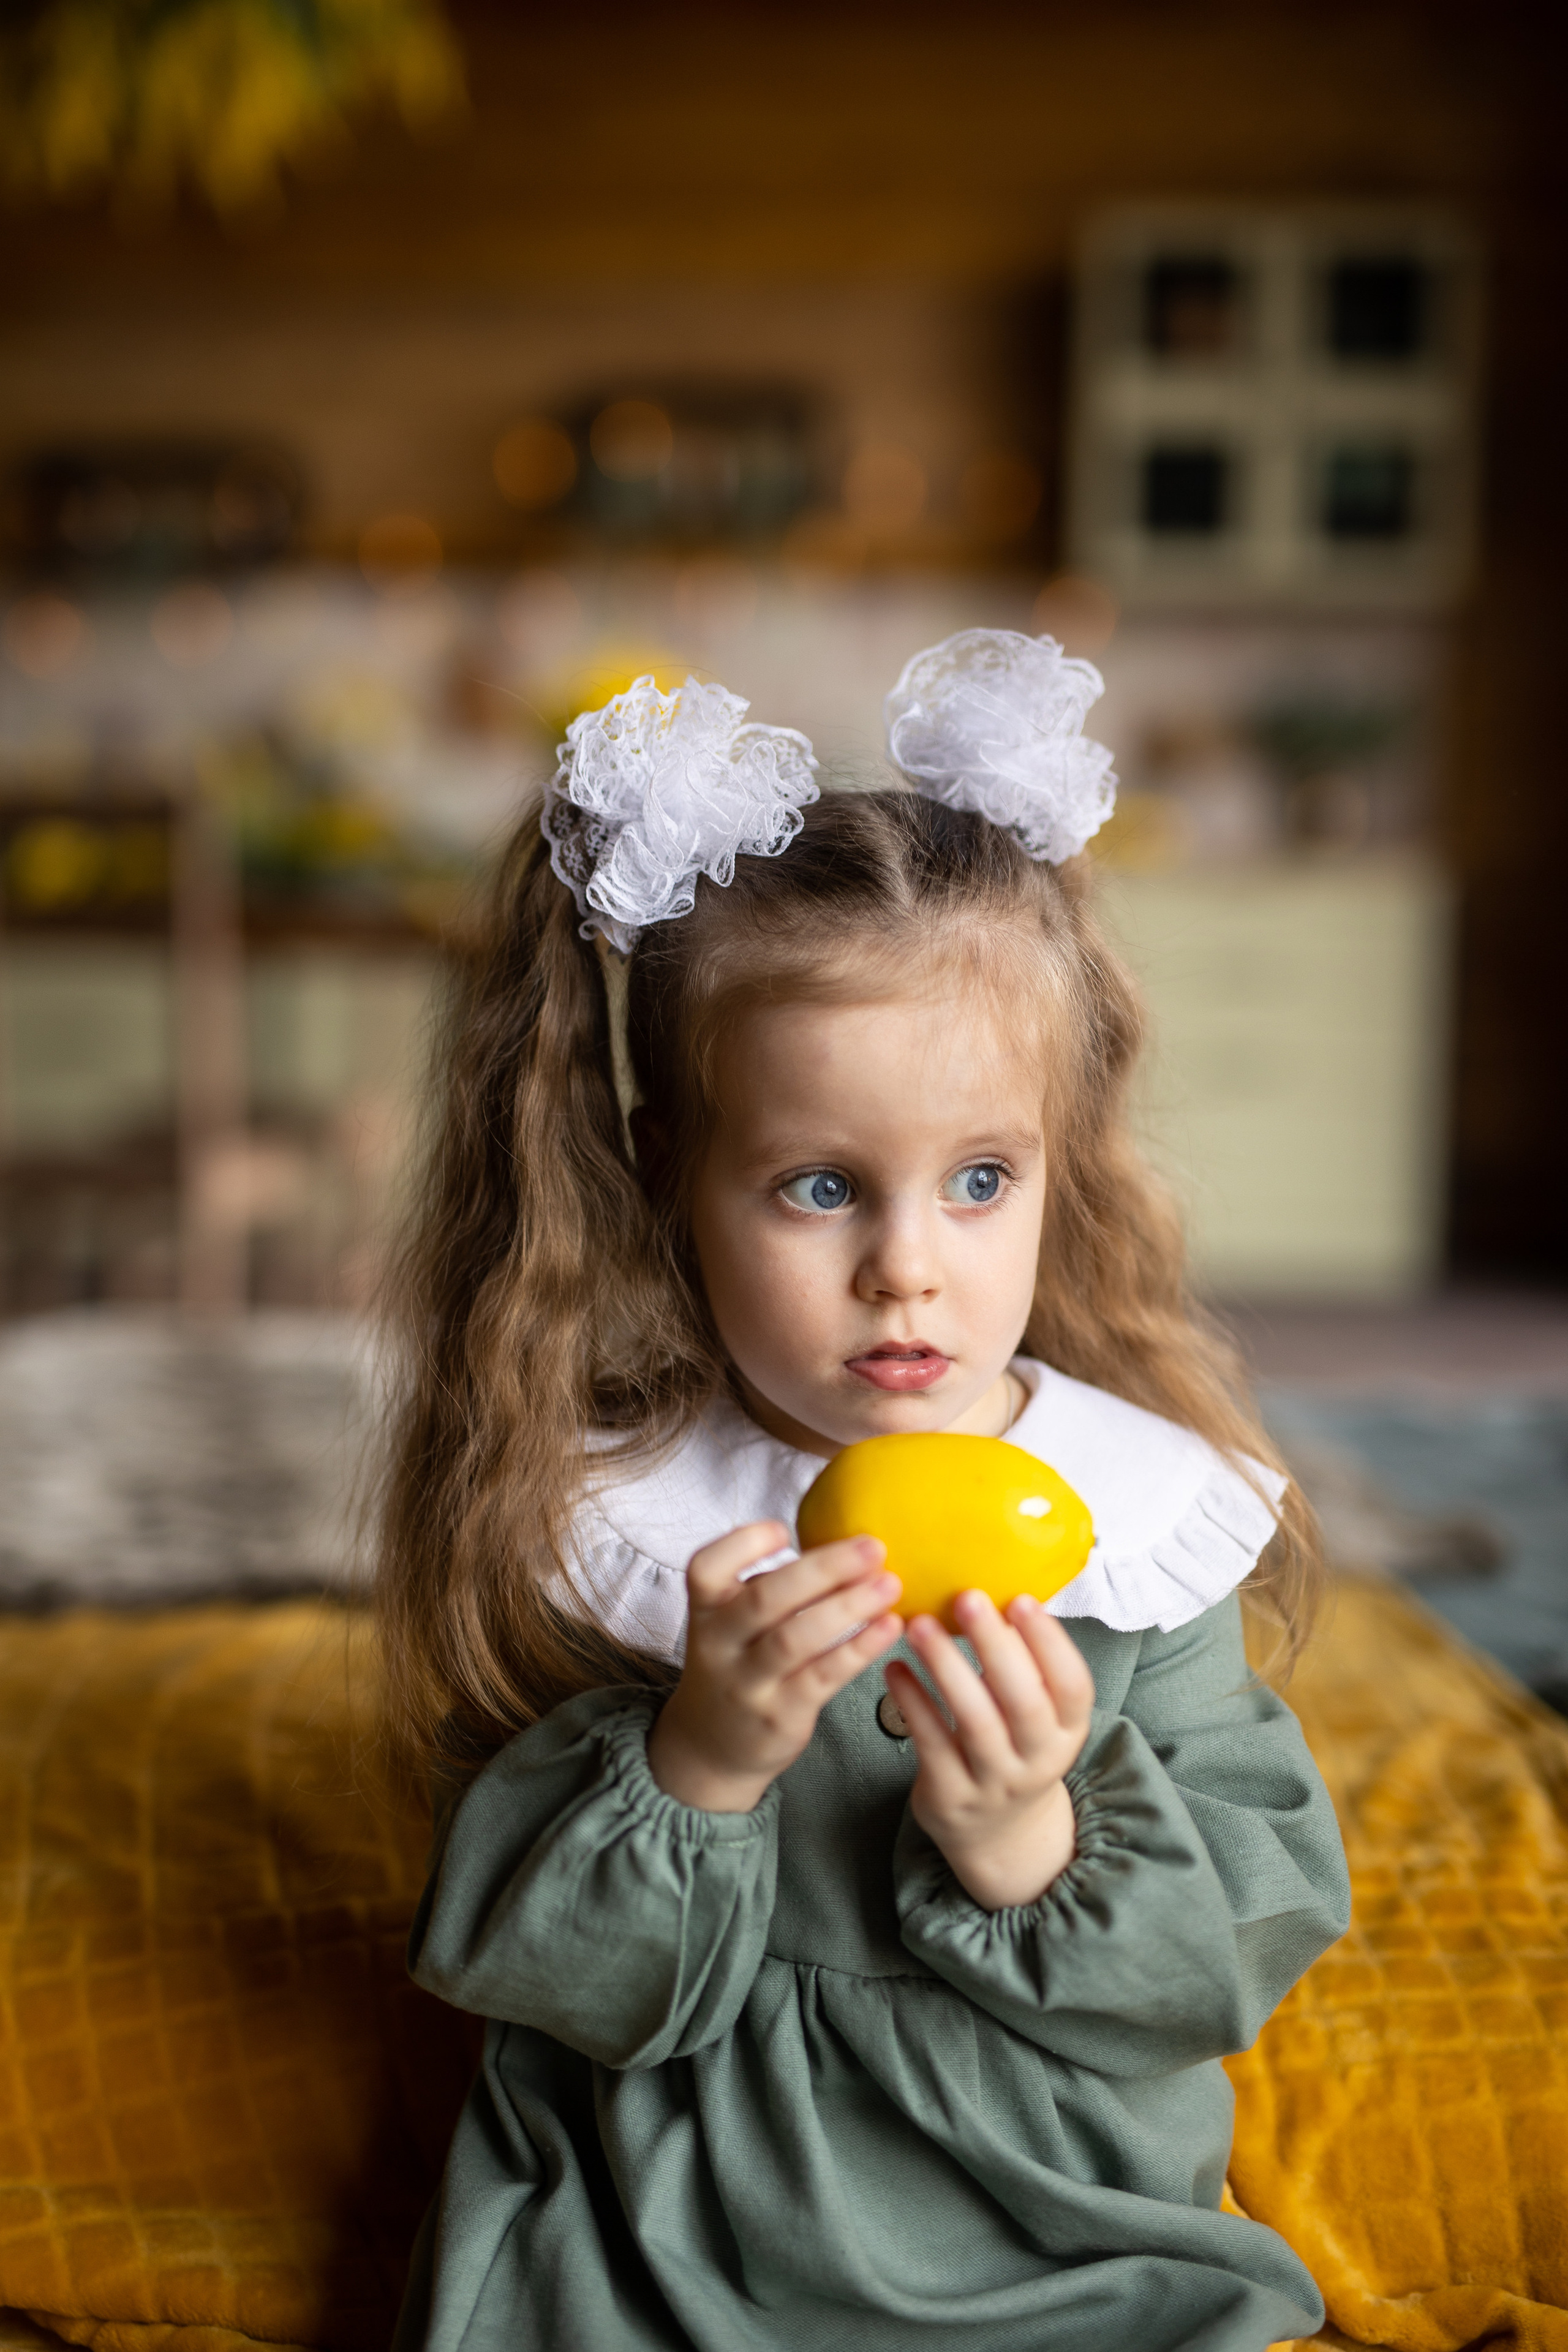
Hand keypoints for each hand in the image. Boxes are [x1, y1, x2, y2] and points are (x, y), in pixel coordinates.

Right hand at [647, 1519, 902, 1812]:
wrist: (711, 1747)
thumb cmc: (738, 1664)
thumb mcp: (732, 1622)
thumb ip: (771, 1587)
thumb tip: (846, 1546)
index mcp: (706, 1609)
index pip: (705, 1567)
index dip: (743, 1544)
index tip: (785, 1529)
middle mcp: (718, 1644)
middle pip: (765, 1598)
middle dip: (824, 1569)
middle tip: (873, 1547)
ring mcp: (747, 1683)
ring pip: (796, 1639)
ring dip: (848, 1607)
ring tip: (890, 1584)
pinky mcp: (779, 1715)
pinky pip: (823, 1676)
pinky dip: (859, 1648)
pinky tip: (889, 1627)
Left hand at [885, 1591, 1094, 1910]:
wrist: (998, 1835)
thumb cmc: (1013, 1747)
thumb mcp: (1038, 1715)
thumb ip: (1025, 1665)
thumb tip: (1001, 1582)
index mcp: (1067, 1731)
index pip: (1072, 1687)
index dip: (1050, 1643)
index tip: (1022, 1599)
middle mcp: (1037, 1759)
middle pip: (1023, 1703)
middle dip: (996, 1648)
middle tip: (967, 1598)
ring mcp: (994, 1782)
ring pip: (974, 1722)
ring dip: (946, 1668)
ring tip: (919, 1624)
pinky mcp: (950, 1796)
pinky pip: (931, 1743)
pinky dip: (912, 1702)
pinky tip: (894, 1667)